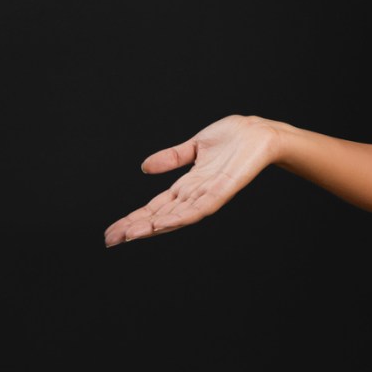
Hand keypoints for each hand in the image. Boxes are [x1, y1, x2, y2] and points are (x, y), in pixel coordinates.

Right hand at [104, 115, 279, 245]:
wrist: (260, 131)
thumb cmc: (234, 137)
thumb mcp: (195, 146)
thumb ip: (172, 157)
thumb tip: (145, 167)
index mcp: (188, 184)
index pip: (156, 206)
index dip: (135, 217)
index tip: (113, 230)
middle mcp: (196, 193)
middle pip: (161, 215)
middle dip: (136, 228)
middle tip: (111, 240)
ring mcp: (209, 193)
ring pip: (176, 216)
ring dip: (153, 226)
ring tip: (130, 236)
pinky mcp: (224, 190)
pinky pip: (200, 208)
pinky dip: (181, 217)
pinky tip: (164, 224)